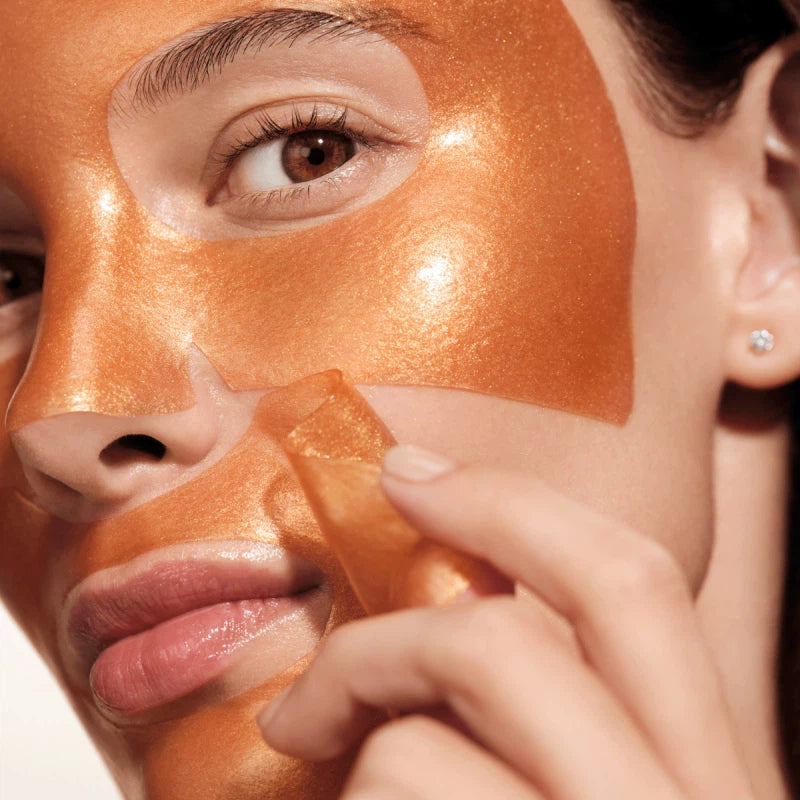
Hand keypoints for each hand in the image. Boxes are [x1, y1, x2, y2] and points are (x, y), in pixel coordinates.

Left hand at [258, 445, 754, 798]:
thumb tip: (454, 620)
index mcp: (720, 779)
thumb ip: (562, 721)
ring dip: (357, 784)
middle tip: (312, 692)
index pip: (628, 584)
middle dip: (387, 642)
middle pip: (506, 645)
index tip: (413, 471)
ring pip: (413, 755)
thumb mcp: (609, 790)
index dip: (511, 507)